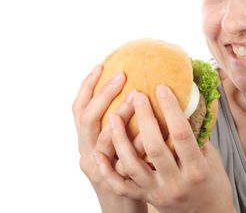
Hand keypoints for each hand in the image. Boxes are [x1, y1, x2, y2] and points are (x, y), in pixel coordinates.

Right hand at [72, 65, 145, 212]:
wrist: (123, 208)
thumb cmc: (125, 170)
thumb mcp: (116, 146)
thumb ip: (122, 123)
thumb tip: (142, 89)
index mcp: (86, 141)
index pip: (79, 110)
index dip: (87, 87)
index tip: (102, 66)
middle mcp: (87, 154)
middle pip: (87, 120)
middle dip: (103, 95)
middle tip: (122, 76)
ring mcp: (99, 170)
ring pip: (103, 141)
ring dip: (119, 117)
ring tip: (134, 98)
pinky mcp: (115, 184)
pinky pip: (124, 163)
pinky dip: (135, 146)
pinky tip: (148, 131)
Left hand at [97, 85, 234, 212]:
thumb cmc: (213, 183)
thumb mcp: (213, 158)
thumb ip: (199, 134)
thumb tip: (191, 101)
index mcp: (197, 169)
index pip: (182, 134)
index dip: (171, 110)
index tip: (162, 88)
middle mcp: (176, 182)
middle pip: (155, 147)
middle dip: (144, 118)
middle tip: (137, 95)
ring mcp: (158, 192)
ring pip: (132, 165)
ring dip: (120, 139)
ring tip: (112, 115)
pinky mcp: (146, 198)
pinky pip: (122, 185)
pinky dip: (107, 170)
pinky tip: (98, 153)